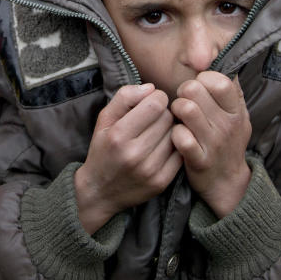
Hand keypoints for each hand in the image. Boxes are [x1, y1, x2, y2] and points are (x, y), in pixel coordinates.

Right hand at [75, 83, 181, 233]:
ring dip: (169, 130)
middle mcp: (135, 154)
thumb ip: (125, 97)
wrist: (100, 192)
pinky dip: (175, 147)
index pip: (156, 104)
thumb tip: (151, 88)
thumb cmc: (103, 150)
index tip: (151, 103)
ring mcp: (150, 170)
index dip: (157, 97)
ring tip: (157, 134)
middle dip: (163, 113)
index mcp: (119, 135)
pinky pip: (180, 154)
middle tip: (154, 119)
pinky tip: (162, 148)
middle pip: (168, 118)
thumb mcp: (104, 120)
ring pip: (176, 134)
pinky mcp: (161, 182)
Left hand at [170, 72, 251, 217]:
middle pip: (195, 89)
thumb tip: (222, 61)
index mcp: (237, 110)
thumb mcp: (238, 115)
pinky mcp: (199, 160)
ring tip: (178, 116)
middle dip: (184, 92)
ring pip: (186, 109)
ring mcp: (214, 142)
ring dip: (176, 110)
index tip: (199, 88)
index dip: (202, 79)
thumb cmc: (227, 142)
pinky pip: (180, 136)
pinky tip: (176, 135)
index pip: (219, 80)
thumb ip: (231, 90)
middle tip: (184, 101)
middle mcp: (227, 124)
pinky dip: (174, 133)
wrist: (227, 182)